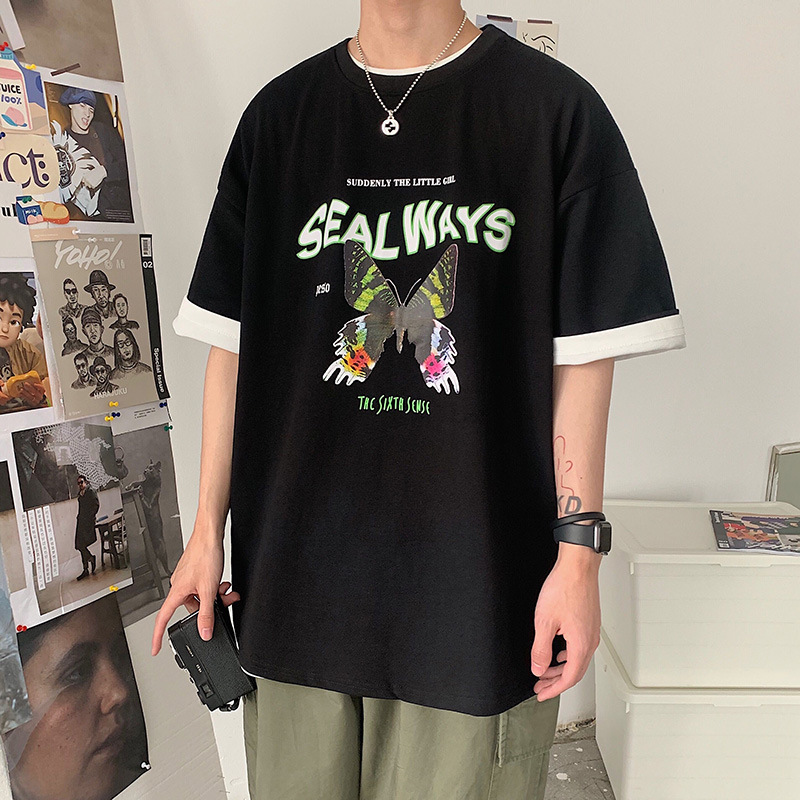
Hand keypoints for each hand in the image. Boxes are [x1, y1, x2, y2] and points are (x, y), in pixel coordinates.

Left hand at [19, 380, 44, 406]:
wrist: (33, 400)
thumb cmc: (33, 392)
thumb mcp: (34, 388)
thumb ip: (33, 384)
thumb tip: (28, 377)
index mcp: (41, 391)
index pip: (42, 389)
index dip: (39, 386)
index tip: (34, 383)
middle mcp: (40, 396)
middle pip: (36, 392)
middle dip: (30, 387)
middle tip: (25, 383)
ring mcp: (36, 400)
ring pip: (31, 396)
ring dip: (26, 392)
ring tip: (21, 389)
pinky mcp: (32, 403)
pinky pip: (28, 400)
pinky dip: (24, 396)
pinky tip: (21, 393)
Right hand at [150, 528, 239, 655]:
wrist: (210, 534)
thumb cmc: (205, 555)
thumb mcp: (209, 589)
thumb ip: (207, 613)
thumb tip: (204, 632)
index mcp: (177, 592)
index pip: (163, 619)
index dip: (157, 636)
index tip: (155, 649)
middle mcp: (179, 585)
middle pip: (191, 607)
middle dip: (209, 607)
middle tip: (224, 603)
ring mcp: (186, 578)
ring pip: (200, 596)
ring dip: (214, 596)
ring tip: (227, 591)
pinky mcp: (194, 571)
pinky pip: (202, 586)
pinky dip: (213, 587)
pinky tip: (223, 583)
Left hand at [530, 546, 600, 700]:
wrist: (578, 566)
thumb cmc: (565, 588)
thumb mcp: (544, 621)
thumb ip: (540, 649)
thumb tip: (538, 669)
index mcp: (581, 644)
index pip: (569, 678)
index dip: (554, 689)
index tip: (542, 694)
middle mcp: (590, 640)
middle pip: (575, 671)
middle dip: (556, 682)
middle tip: (541, 686)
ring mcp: (592, 631)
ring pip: (577, 659)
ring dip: (561, 668)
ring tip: (545, 670)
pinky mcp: (589, 622)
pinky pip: (579, 647)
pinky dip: (567, 655)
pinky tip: (558, 651)